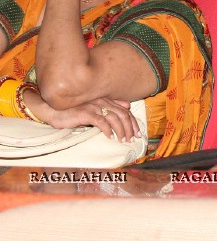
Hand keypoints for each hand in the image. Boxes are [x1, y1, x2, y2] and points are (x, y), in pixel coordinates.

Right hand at [23, 89, 139, 141]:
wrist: (55, 111)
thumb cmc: (75, 111)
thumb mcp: (94, 109)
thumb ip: (110, 107)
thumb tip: (127, 106)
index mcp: (106, 101)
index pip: (125, 111)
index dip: (133, 122)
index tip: (137, 133)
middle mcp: (102, 102)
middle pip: (123, 115)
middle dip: (130, 128)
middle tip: (131, 139)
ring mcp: (94, 107)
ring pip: (114, 118)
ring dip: (120, 130)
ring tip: (122, 140)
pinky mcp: (86, 113)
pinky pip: (101, 121)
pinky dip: (108, 130)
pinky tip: (110, 137)